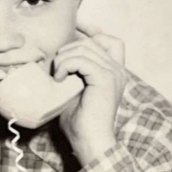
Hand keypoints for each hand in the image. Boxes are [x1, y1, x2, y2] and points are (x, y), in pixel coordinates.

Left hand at [53, 34, 129, 166]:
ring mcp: (114, 74)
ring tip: (57, 75)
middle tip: (57, 68)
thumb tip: (53, 56)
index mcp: (114, 73)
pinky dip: (66, 66)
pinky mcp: (105, 79)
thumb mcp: (74, 90)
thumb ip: (73, 72)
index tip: (73, 31)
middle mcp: (118, 70)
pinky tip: (59, 79)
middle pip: (92, 41)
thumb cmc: (80, 122)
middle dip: (68, 48)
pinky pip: (81, 59)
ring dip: (64, 58)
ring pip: (84, 48)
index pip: (110, 40)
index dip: (91, 31)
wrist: (89, 141)